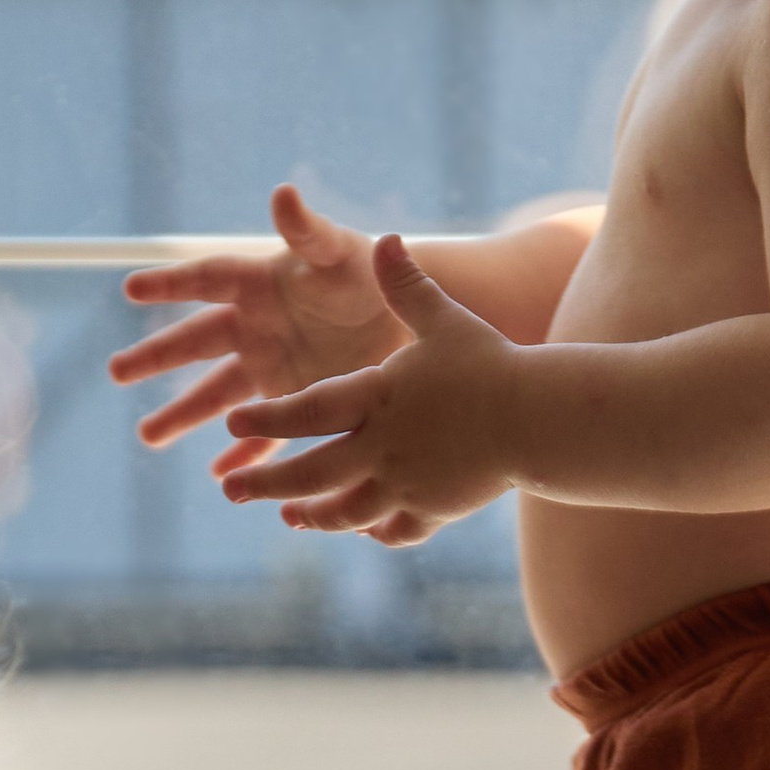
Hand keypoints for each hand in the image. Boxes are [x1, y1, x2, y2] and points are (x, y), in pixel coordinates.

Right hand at [111, 182, 407, 476]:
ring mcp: (273, 370)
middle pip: (197, 343)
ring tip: (149, 437)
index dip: (171, 284)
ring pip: (219, 397)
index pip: (207, 280)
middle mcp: (257, 328)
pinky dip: (245, 457)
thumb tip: (283, 193)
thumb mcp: (341, 254)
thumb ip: (310, 231)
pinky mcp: (297, 404)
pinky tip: (222, 478)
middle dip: (157, 358)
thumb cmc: (375, 274)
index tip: (131, 290)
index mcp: (261, 284)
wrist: (413, 317)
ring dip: (184, 416)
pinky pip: (263, 434)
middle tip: (116, 372)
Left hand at [218, 236, 520, 545]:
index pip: (305, 411)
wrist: (538, 418)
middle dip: (267, 483)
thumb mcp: (445, 319)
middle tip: (231, 491)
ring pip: (345, 510)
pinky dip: (377, 531)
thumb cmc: (490, 363)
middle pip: (311, 472)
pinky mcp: (433, 511)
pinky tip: (365, 529)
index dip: (266, 418)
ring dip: (313, 516)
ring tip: (290, 516)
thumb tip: (386, 238)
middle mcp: (381, 447)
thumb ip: (408, 285)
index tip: (235, 423)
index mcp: (376, 398)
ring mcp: (405, 485)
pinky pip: (394, 530)